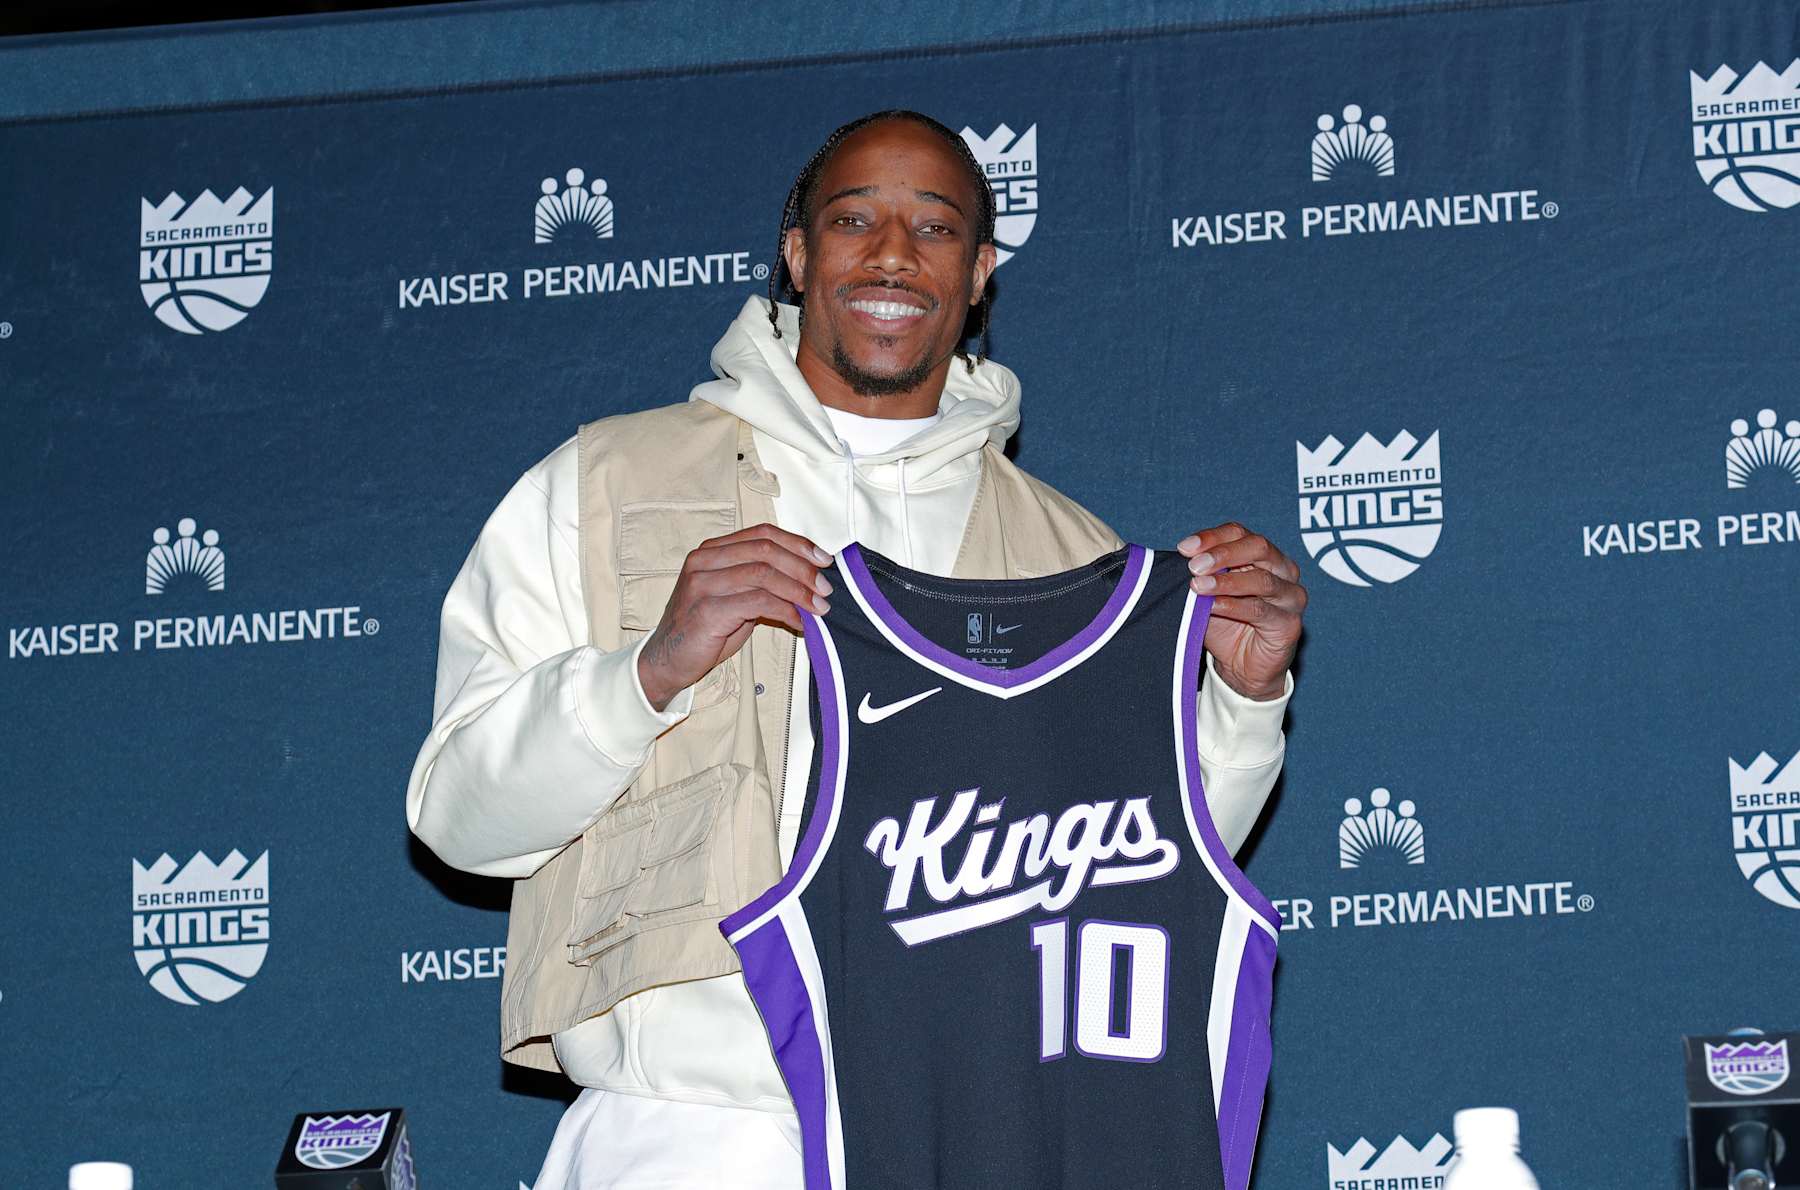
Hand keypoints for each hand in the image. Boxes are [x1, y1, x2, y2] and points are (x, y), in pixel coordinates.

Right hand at [637, 523, 832, 710]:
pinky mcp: (706, 609)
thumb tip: (807, 578)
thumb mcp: (734, 596)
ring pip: (764, 574)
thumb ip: (761, 582)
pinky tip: (799, 622)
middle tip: (826, 587)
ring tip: (818, 606)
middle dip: (803, 568)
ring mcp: (702, 583)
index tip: (823, 560)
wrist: (666, 660)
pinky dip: (786, 610)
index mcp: (711, 550)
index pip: (762, 533)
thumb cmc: (704, 629)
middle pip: (766, 550)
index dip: (797, 544)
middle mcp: (703, 560)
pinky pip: (757, 602)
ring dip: (799, 590)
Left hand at [1176, 523, 1305, 701]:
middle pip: (1257, 547)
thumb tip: (1179, 557)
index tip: (1184, 548)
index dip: (1212, 537)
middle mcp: (1283, 569)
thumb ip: (1200, 574)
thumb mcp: (1209, 594)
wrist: (1242, 667)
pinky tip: (1212, 606)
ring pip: (1261, 579)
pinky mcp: (1289, 623)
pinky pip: (1260, 610)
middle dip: (1222, 554)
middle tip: (1194, 566)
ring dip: (1225, 581)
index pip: (1239, 533)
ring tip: (1198, 586)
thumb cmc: (1226, 624)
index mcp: (1263, 554)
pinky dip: (1233, 606)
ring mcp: (1290, 596)